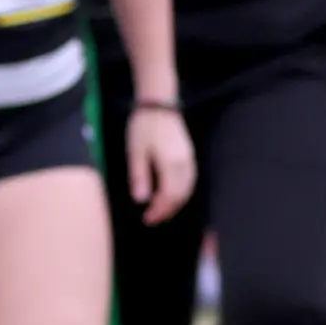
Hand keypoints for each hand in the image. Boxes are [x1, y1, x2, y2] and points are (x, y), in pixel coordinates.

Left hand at [123, 103, 196, 222]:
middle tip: (152, 219)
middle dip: (167, 211)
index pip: (169, 196)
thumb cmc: (144, 127)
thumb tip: (142, 200)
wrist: (159, 105)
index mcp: (171, 164)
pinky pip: (190, 181)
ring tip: (161, 211)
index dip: (159, 210)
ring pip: (187, 190)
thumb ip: (139, 176)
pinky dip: (181, 193)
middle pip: (180, 196)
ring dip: (175, 204)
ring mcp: (190, 160)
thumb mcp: (135, 152)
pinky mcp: (189, 156)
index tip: (147, 218)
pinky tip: (171, 196)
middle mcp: (185, 165)